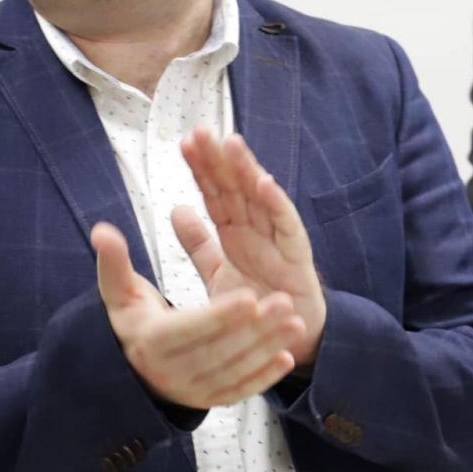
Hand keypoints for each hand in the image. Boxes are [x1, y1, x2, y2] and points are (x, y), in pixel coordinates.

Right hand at [92, 222, 305, 408]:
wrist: (131, 368)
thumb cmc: (132, 320)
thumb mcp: (118, 292)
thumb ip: (113, 262)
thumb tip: (103, 231)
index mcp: (149, 341)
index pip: (187, 329)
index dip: (219, 314)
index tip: (248, 296)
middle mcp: (169, 371)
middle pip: (217, 351)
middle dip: (254, 328)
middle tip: (286, 302)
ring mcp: (190, 390)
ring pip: (233, 371)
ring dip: (267, 348)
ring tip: (296, 323)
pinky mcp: (208, 400)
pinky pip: (239, 391)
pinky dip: (264, 377)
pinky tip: (287, 357)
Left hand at [177, 128, 326, 367]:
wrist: (286, 339)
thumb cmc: (256, 302)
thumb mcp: (217, 273)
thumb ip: (198, 244)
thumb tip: (176, 208)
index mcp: (236, 230)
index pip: (215, 192)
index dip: (201, 169)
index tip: (184, 144)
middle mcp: (256, 227)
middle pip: (235, 187)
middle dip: (219, 159)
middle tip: (201, 132)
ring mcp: (277, 238)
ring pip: (260, 197)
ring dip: (247, 169)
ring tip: (232, 143)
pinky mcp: (297, 255)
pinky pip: (286, 225)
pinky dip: (276, 204)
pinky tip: (264, 182)